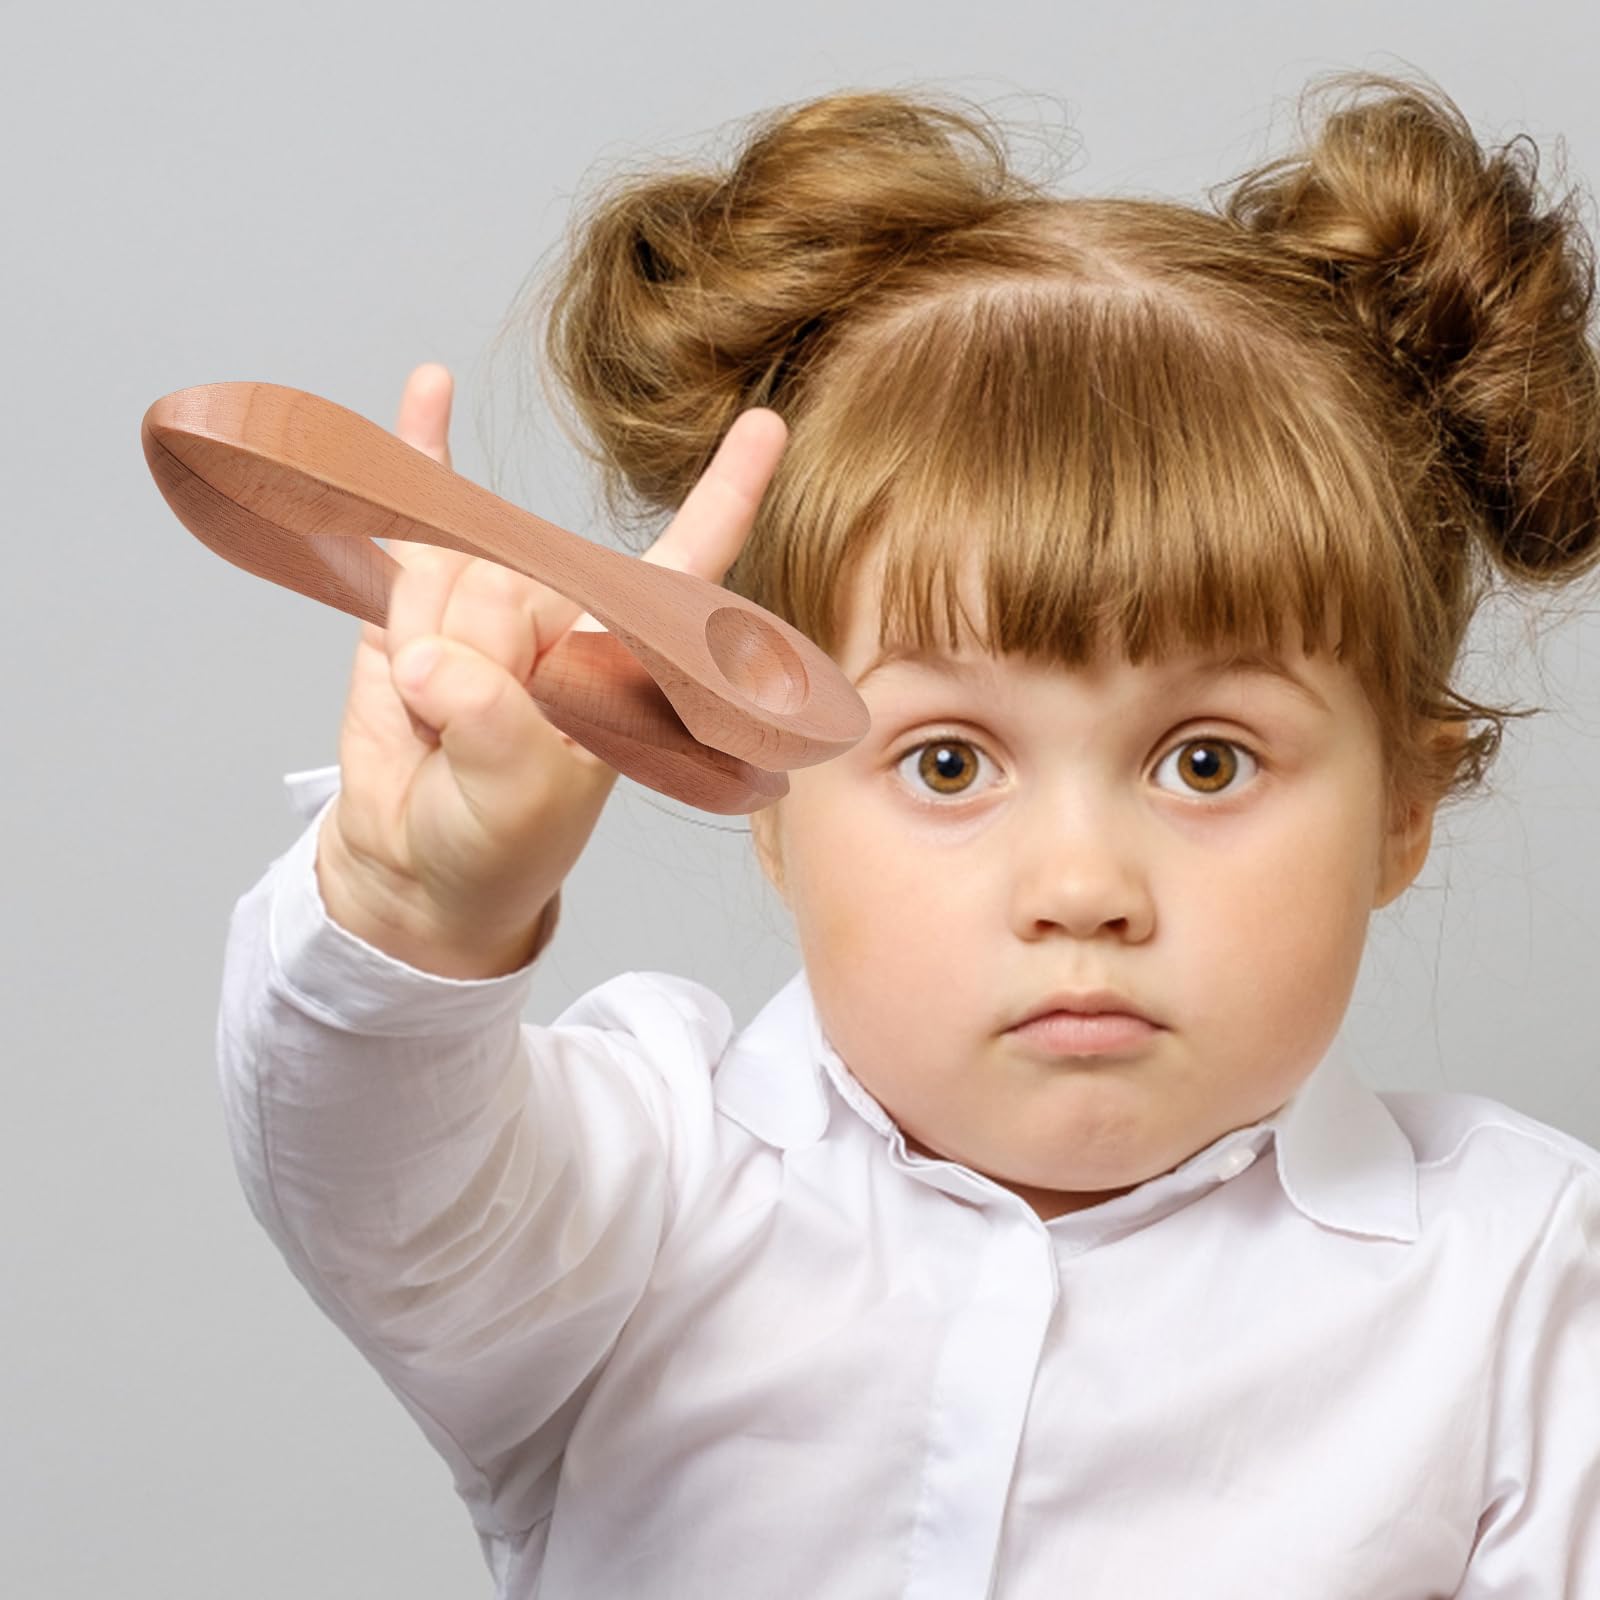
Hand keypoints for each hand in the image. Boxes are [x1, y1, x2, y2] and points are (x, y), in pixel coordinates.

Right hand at [316, 361, 787, 975]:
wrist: (414, 863)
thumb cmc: (499, 841)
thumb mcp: (517, 798)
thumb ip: (489, 722)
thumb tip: (430, 657)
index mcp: (623, 662)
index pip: (687, 567)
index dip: (728, 496)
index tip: (767, 426)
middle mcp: (569, 617)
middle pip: (518, 578)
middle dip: (476, 659)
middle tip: (470, 736)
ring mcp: (494, 598)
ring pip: (450, 574)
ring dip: (421, 645)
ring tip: (436, 721)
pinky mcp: (421, 591)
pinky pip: (419, 511)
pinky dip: (418, 454)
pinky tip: (434, 389)